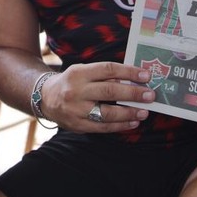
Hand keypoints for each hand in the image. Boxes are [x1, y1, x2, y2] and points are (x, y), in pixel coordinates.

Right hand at [39, 62, 154, 132]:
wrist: (45, 99)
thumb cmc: (71, 83)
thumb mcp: (82, 72)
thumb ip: (103, 75)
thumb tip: (132, 80)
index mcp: (78, 73)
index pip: (107, 70)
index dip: (128, 72)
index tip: (146, 76)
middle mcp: (76, 91)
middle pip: (109, 91)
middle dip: (133, 94)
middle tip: (150, 95)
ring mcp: (76, 110)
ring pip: (107, 113)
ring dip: (129, 113)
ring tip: (144, 112)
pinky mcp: (77, 125)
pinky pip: (102, 127)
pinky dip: (119, 125)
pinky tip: (132, 123)